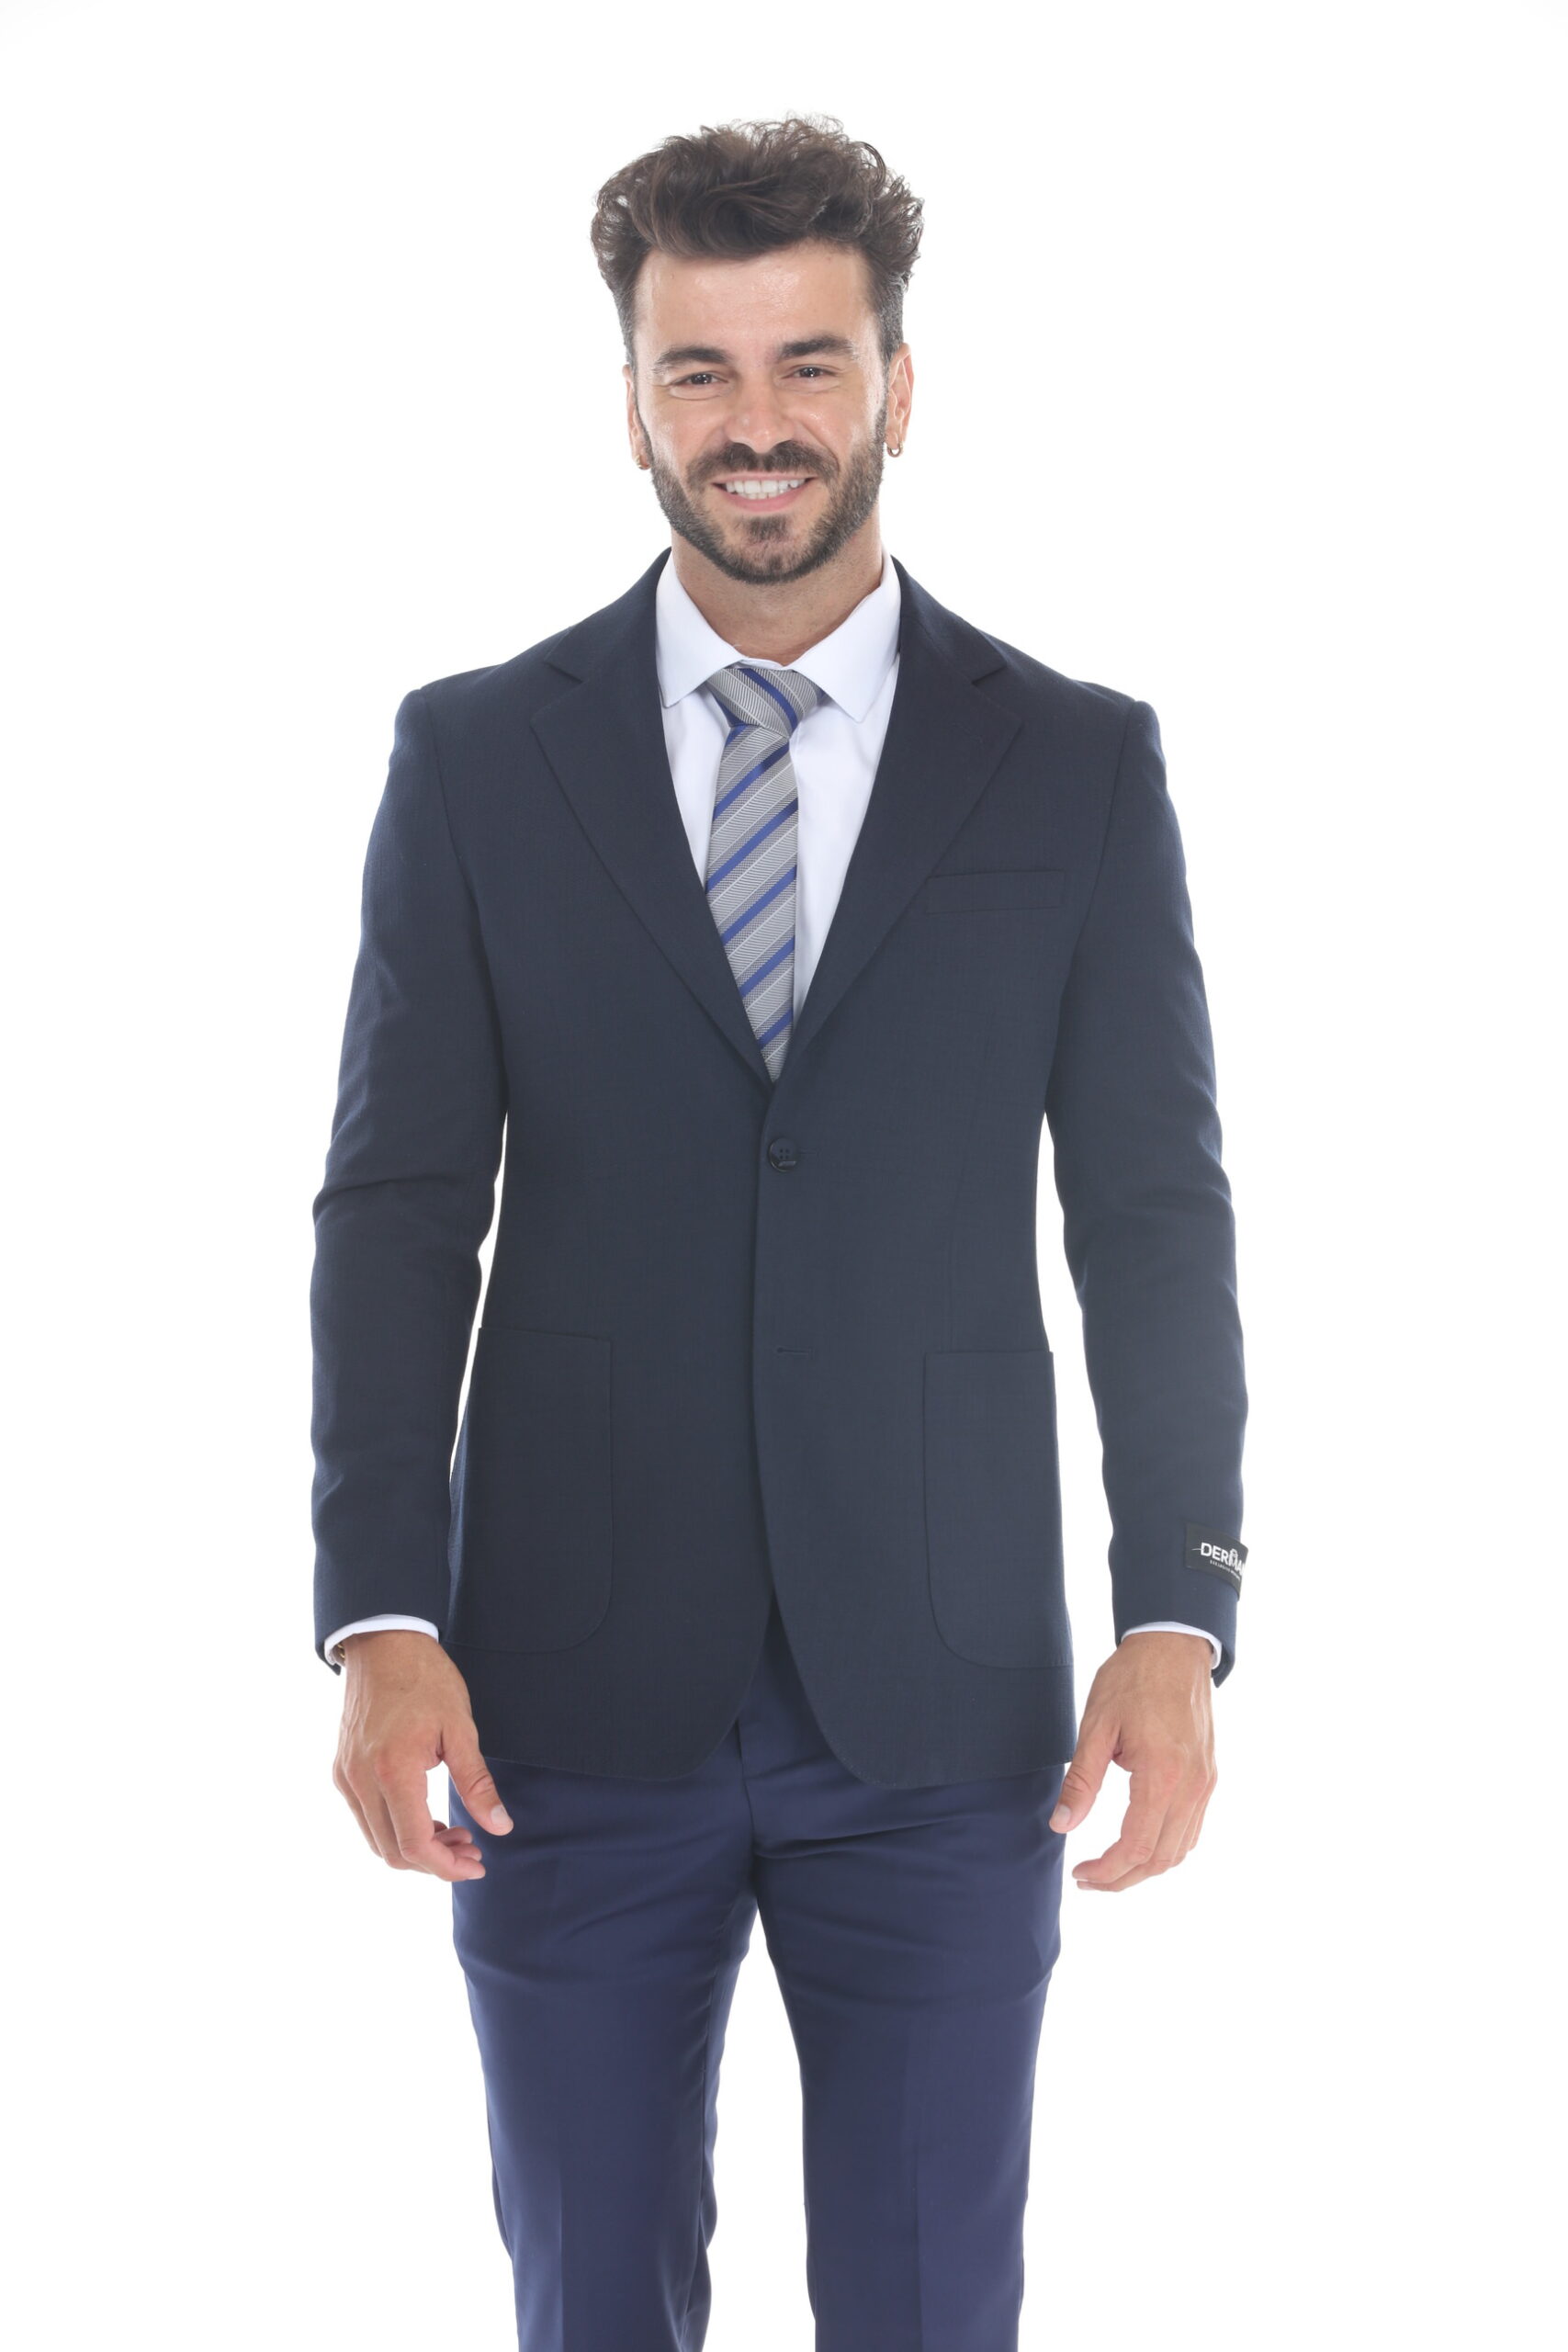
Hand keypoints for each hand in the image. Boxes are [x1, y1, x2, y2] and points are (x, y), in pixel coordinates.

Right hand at [333, 1630, 512, 1881]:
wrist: (382, 1642)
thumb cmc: (425, 1678)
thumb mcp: (460, 1728)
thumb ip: (477, 1783)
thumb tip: (500, 1828)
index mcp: (393, 1771)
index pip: (415, 1845)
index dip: (447, 1867)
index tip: (477, 1864)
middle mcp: (360, 1781)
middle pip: (392, 1853)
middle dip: (435, 1862)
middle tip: (472, 1848)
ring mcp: (346, 1777)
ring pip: (376, 1840)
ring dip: (415, 1848)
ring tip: (454, 1833)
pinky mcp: (341, 1770)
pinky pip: (366, 1818)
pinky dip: (396, 1829)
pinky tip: (426, 1815)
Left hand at [1049, 1630, 1216, 1891]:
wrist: (1174, 1646)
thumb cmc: (1132, 1679)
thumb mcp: (1096, 1726)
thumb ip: (1081, 1780)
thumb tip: (1062, 1826)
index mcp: (1163, 1775)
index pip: (1137, 1847)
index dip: (1107, 1871)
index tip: (1080, 1873)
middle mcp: (1192, 1786)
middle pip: (1161, 1858)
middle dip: (1123, 1878)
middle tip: (1088, 1878)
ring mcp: (1206, 1783)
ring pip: (1180, 1849)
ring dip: (1146, 1867)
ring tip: (1110, 1868)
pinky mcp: (1209, 1777)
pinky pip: (1192, 1829)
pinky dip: (1166, 1848)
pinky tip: (1140, 1843)